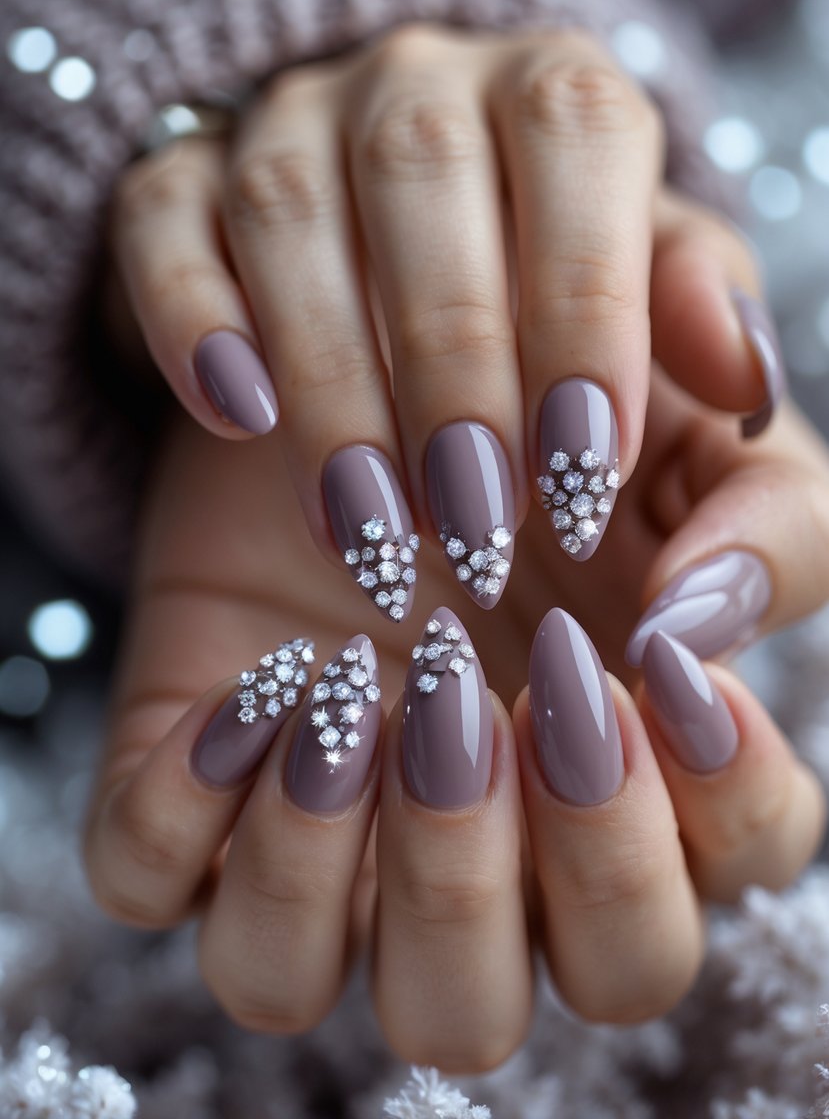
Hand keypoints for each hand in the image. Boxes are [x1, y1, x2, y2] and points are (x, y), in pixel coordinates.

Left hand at [83, 367, 827, 1070]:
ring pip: (318, 987)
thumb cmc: (543, 420)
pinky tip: (262, 682)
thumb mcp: (681, 437)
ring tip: (364, 693)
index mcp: (620, 789)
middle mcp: (481, 853)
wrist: (368, 367)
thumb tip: (707, 624)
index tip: (658, 660)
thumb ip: (761, 520)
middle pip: (535, 995)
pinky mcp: (190, 793)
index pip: (711, 886)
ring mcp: (327, 843)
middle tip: (504, 694)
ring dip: (355, 869)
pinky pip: (158, 883)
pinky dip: (194, 812)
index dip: (712, 803)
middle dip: (551, 859)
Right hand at [110, 23, 781, 623]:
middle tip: (479, 527)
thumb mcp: (691, 448)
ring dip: (334, 380)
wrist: (426, 405)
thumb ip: (756, 453)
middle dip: (454, 367)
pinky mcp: (183, 191)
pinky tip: (239, 416)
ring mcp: (291, 128)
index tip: (580, 473)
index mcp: (569, 106)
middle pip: (426, 174)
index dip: (584, 308)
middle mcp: (426, 89)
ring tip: (370, 529)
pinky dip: (192, 318)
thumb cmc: (572, 425)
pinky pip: (163, 222)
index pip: (582, 140)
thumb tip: (747, 386)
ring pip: (292, 212)